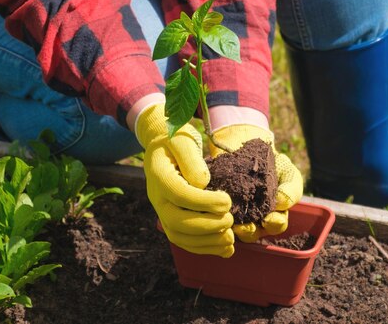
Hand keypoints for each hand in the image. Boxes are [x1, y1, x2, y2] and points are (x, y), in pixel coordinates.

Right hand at [135, 103, 234, 256]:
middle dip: (206, 226)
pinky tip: (226, 249)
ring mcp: (162, 211)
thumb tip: (202, 183)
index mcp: (159, 175)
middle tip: (230, 220)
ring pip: (179, 237)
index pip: (179, 194)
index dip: (203, 201)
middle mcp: (157, 198)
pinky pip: (184, 241)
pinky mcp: (172, 220)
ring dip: (207, 242)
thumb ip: (191, 158)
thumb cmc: (175, 140)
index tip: (227, 200)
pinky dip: (205, 248)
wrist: (162, 146)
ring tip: (230, 238)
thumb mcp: (182, 139)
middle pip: (176, 222)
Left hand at [209, 124, 302, 242]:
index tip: (270, 219)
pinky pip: (214, 215)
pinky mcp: (216, 205)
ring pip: (231, 230)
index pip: (276, 225)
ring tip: (229, 220)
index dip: (274, 224)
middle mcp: (253, 218)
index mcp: (273, 213)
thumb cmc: (271, 161)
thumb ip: (291, 188)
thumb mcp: (287, 171)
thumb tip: (282, 203)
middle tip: (245, 226)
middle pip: (252, 234)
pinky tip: (217, 206)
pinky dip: (216, 213)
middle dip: (250, 232)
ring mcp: (233, 213)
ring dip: (230, 228)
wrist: (246, 143)